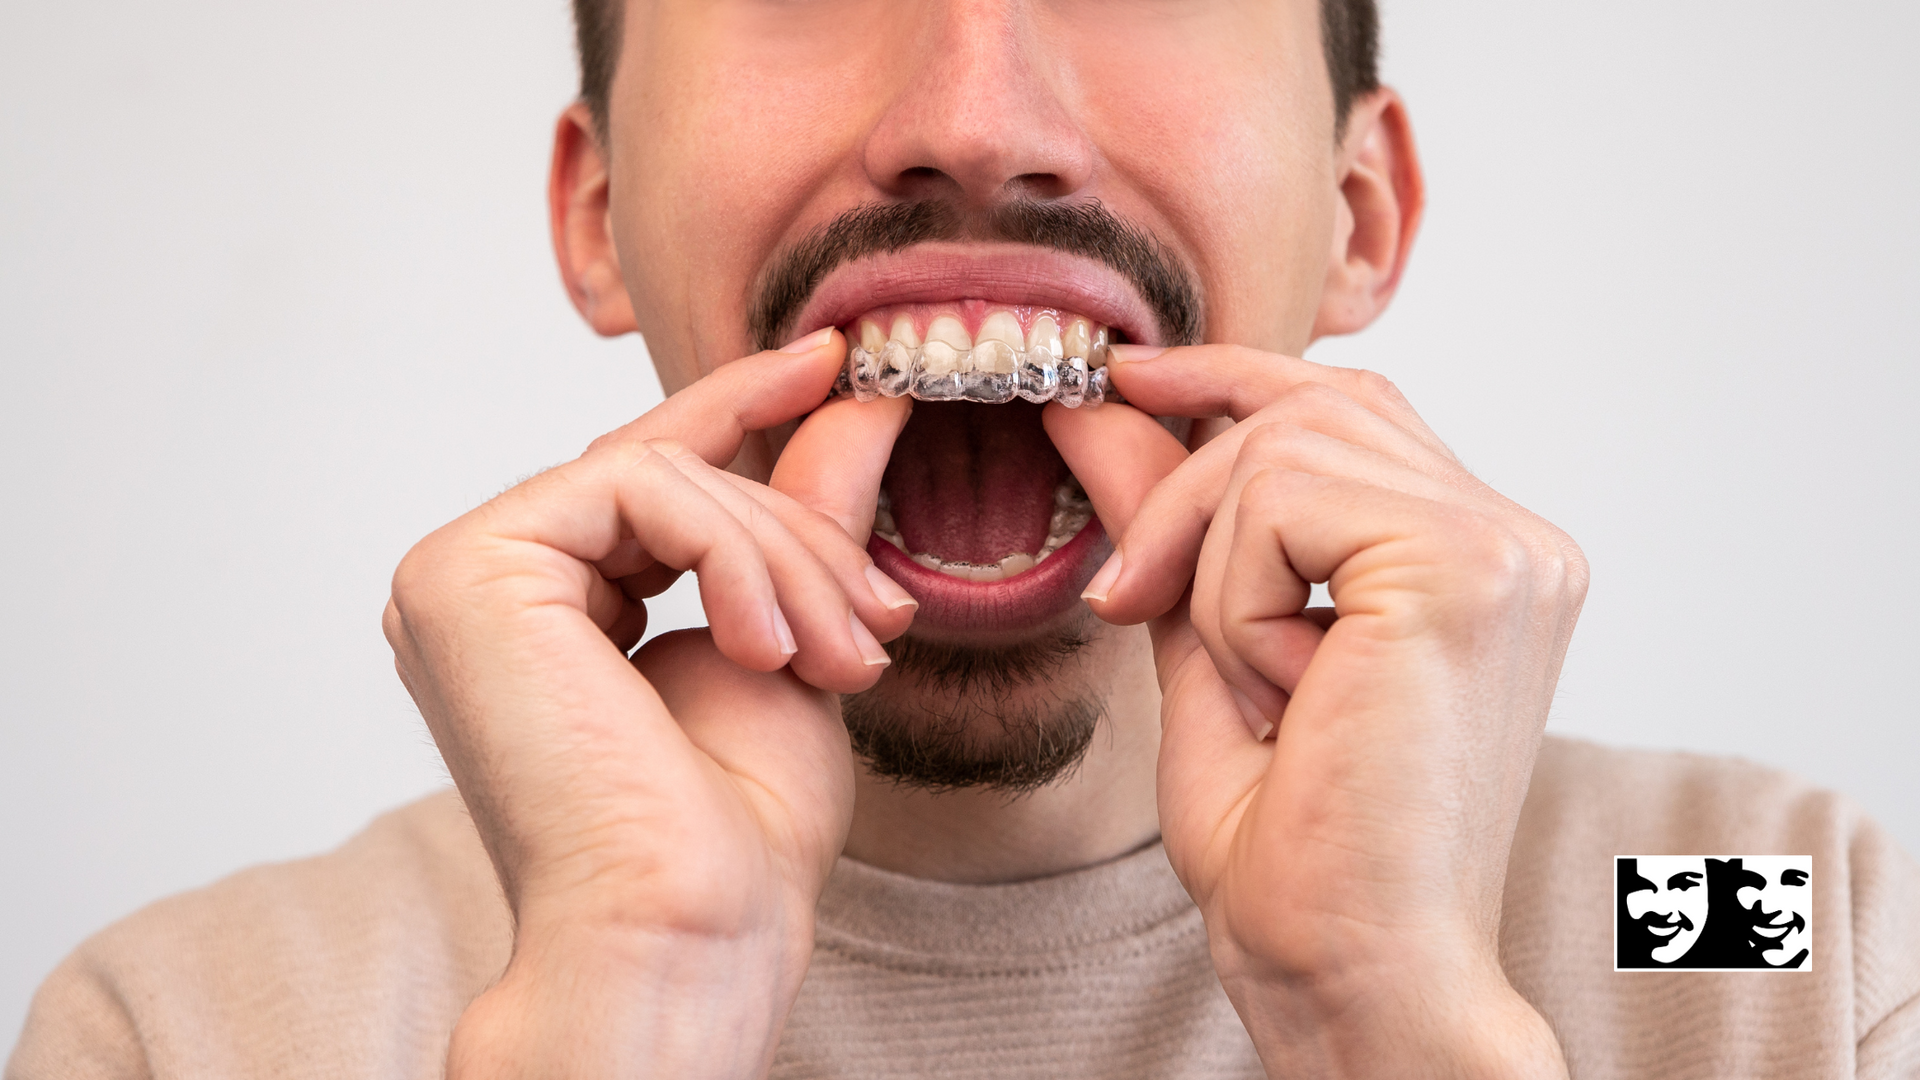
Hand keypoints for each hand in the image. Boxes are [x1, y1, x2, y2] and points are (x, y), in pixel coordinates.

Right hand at [382, 330, 915, 1077]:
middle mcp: (486, 588)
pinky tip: (767, 649)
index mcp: (544, 610)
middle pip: (667, 477)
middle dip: (795, 536)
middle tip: (876, 624)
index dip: (736, 405)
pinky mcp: (465, 572)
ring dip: (782, 557)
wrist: (688, 928)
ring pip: (662, 475)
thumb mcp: (789, 638)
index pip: (646, 475)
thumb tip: (851, 398)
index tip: (829, 362)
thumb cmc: (734, 830)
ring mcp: (459, 577)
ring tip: (841, 657)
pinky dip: (734, 555)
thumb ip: (799, 517)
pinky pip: (642, 488)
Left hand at [1046, 345, 1584, 1078]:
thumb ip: (1171, 523)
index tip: (1126, 378)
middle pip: (1311, 405)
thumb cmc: (1296, 850)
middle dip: (1184, 489)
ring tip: (1255, 690)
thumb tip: (1099, 407)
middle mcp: (1515, 542)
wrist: (1352, 972)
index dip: (1233, 376)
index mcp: (1480, 561)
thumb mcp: (1207, 648)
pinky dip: (1235, 600)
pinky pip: (1280, 498)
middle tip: (1125, 599)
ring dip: (1212, 571)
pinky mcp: (1466, 567)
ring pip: (1282, 447)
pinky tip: (1286, 696)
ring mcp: (1506, 548)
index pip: (1351, 406)